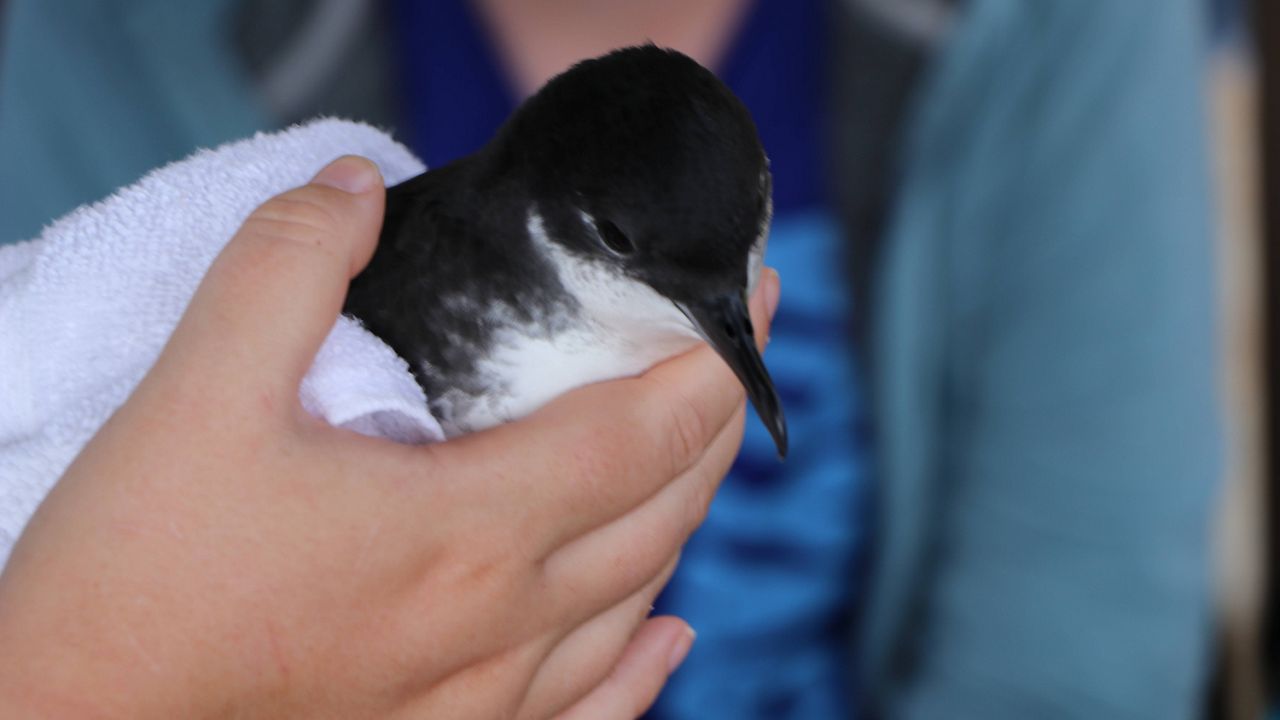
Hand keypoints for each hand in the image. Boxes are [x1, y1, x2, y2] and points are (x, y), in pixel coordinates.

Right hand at [0, 156, 778, 718]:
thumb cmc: (133, 579)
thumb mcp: (192, 393)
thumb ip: (283, 272)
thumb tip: (352, 191)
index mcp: (466, 529)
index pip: (643, 434)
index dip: (710, 360)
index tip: (744, 300)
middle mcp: (500, 623)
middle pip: (665, 513)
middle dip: (713, 424)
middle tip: (727, 355)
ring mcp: (483, 700)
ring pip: (637, 602)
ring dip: (682, 518)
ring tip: (690, 452)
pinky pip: (591, 715)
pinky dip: (647, 670)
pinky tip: (672, 636)